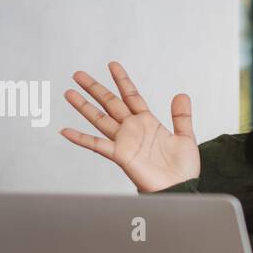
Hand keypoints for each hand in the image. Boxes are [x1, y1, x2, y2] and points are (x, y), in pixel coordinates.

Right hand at [59, 61, 199, 192]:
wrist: (180, 187)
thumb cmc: (183, 168)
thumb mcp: (186, 137)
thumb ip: (181, 116)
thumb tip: (181, 94)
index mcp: (147, 122)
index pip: (131, 96)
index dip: (122, 80)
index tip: (112, 64)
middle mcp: (132, 129)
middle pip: (110, 104)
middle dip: (95, 89)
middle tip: (78, 74)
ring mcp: (124, 141)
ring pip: (100, 119)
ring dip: (84, 107)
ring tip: (69, 93)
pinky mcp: (120, 155)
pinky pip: (97, 145)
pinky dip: (81, 138)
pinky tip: (66, 131)